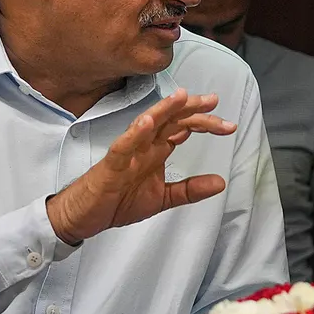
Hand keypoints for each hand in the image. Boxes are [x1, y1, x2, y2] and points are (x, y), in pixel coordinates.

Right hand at [46, 89, 233, 243]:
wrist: (84, 216)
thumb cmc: (118, 201)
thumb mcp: (163, 198)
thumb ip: (190, 189)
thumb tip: (221, 182)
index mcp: (156, 150)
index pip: (183, 128)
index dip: (205, 123)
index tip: (229, 124)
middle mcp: (144, 145)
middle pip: (171, 120)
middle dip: (192, 109)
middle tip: (213, 100)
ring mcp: (127, 152)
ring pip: (147, 125)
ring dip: (164, 110)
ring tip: (182, 97)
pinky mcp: (111, 164)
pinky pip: (124, 145)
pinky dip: (135, 133)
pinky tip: (147, 122)